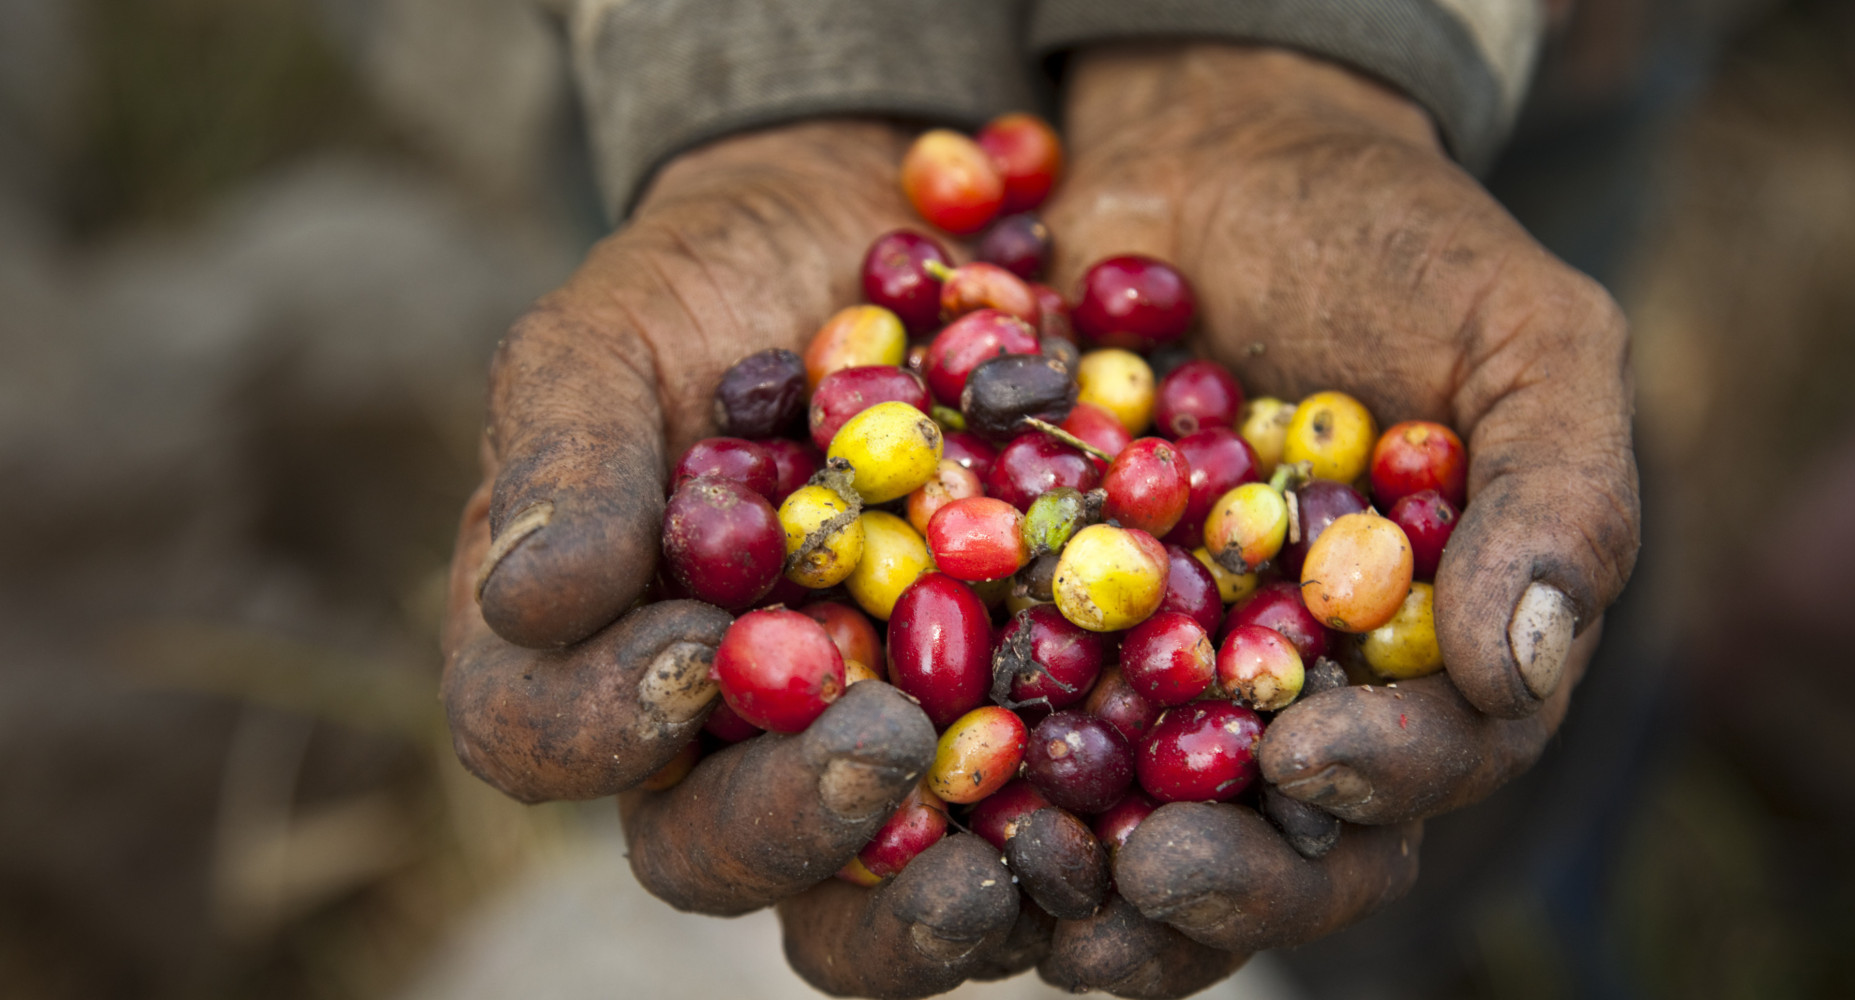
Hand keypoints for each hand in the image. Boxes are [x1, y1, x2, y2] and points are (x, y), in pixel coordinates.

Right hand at [439, 121, 1030, 996]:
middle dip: (789, 825)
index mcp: (586, 648)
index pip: (538, 735)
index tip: (688, 651)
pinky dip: (1074, 843)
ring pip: (865, 891)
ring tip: (1007, 863)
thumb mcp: (617, 333)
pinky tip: (1137, 826)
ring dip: (930, 907)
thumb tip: (534, 600)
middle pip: (714, 853)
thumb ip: (565, 456)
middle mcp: (714, 736)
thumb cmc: (715, 285)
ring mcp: (858, 751)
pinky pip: (1022, 829)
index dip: (593, 727)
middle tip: (881, 750)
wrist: (882, 243)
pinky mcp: (998, 741)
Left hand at [1033, 44, 1638, 992]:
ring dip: (1082, 879)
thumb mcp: (1516, 335)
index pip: (1429, 765)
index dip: (1380, 781)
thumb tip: (1517, 673)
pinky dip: (964, 764)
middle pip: (1280, 843)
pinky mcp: (1043, 635)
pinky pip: (1005, 723)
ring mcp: (1167, 678)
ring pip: (1136, 825)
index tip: (1308, 757)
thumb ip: (1557, 491)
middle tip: (1148, 872)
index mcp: (1431, 659)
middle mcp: (1299, 698)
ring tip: (1024, 879)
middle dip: (1222, 877)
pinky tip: (915, 782)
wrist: (1215, 155)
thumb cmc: (1392, 243)